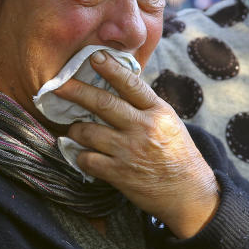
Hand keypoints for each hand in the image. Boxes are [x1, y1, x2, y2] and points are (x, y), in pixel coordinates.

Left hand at [52, 50, 219, 237]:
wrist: (188, 192)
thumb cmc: (177, 153)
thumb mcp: (168, 121)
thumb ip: (145, 105)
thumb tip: (117, 84)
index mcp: (157, 111)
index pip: (131, 84)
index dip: (111, 69)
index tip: (94, 56)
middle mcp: (143, 127)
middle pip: (103, 104)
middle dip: (77, 92)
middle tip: (59, 86)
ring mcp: (130, 151)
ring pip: (88, 132)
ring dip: (76, 129)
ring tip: (76, 130)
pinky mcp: (119, 173)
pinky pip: (87, 159)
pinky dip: (81, 155)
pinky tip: (84, 154)